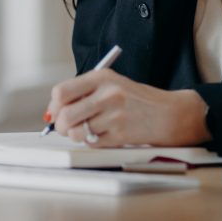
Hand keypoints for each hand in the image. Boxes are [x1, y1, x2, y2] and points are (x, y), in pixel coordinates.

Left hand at [46, 70, 210, 147]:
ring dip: (77, 134)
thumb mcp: (112, 84)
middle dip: (60, 125)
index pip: (62, 91)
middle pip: (65, 114)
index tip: (56, 110)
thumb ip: (84, 93)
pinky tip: (105, 133)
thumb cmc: (136, 99)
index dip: (55, 105)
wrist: (168, 113)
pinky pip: (91, 142)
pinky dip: (93, 141)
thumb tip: (53, 112)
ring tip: (88, 129)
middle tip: (65, 127)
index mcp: (103, 77)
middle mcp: (108, 94)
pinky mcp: (120, 135)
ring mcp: (114, 115)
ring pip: (76, 132)